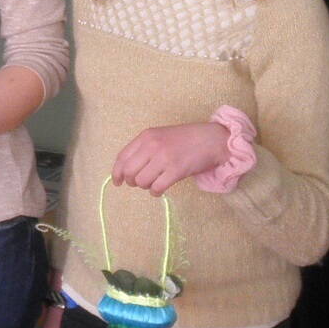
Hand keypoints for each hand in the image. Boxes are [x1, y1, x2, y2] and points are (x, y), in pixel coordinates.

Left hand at [112, 120, 230, 195]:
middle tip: (140, 183)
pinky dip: (155, 192)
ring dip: (145, 187)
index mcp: (146, 136)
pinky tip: (160, 189)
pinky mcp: (176, 170)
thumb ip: (144, 148)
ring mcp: (164, 158)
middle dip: (131, 181)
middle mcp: (152, 145)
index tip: (117, 182)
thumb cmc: (186, 139)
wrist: (211, 139)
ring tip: (154, 183)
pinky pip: (156, 188)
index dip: (116, 172)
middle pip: (129, 171)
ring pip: (141, 181)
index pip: (122, 157)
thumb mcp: (160, 136)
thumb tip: (127, 169)